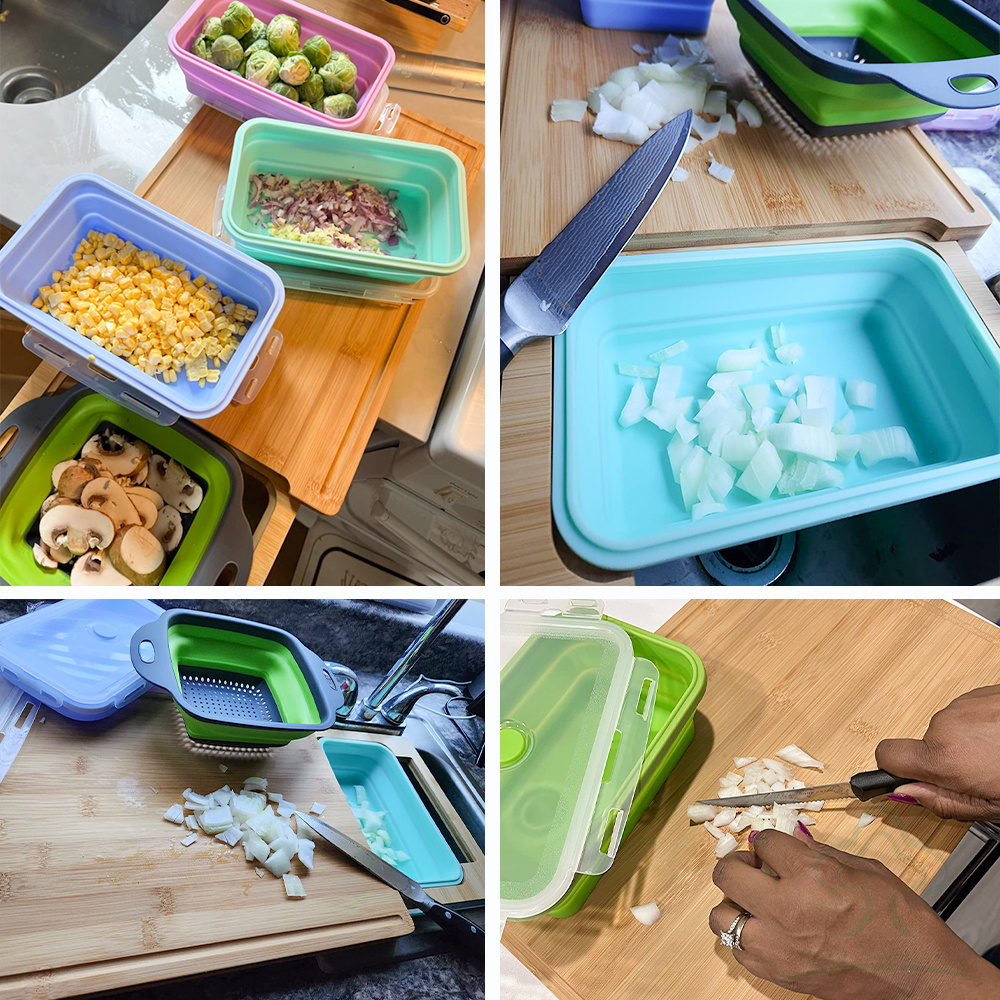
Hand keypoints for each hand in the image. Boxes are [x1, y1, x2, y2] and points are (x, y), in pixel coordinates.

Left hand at [708, 827, 999, 999]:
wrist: (920, 976)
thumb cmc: (900, 920)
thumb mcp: (863, 869)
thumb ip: (818, 852)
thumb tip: (790, 838)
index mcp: (811, 876)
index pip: (764, 842)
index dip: (769, 842)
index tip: (774, 847)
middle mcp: (786, 909)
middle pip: (727, 874)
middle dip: (737, 863)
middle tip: (753, 866)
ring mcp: (779, 947)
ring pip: (721, 916)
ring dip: (733, 903)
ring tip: (754, 900)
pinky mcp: (780, 975)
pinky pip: (739, 950)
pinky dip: (745, 937)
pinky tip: (766, 930)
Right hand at [876, 685, 999, 820]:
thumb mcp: (992, 807)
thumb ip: (943, 802)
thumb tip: (905, 796)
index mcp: (944, 758)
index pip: (886, 754)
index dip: (894, 769)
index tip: (910, 779)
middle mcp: (946, 724)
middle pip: (925, 745)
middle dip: (947, 761)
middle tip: (983, 777)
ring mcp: (963, 704)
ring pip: (949, 729)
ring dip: (968, 743)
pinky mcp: (982, 691)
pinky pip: (968, 713)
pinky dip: (983, 726)